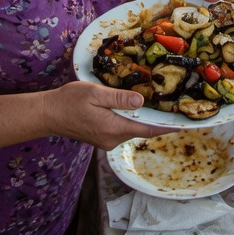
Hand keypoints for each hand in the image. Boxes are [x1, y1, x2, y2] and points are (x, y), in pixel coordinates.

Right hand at [42, 80, 164, 150]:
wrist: (48, 114)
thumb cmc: (70, 101)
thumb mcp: (95, 93)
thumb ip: (119, 98)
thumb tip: (141, 101)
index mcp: (114, 128)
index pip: (148, 129)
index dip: (167, 126)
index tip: (184, 124)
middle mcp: (113, 139)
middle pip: (142, 129)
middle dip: (157, 120)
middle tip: (174, 107)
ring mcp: (107, 141)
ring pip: (132, 129)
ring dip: (143, 119)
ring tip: (158, 105)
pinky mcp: (101, 138)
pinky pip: (122, 129)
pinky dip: (131, 120)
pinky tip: (134, 109)